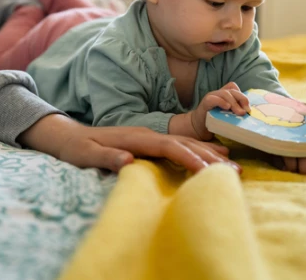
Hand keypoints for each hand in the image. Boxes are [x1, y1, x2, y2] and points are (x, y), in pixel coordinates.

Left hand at [18, 114, 240, 173]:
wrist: (69, 137)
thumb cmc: (77, 149)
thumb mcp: (86, 155)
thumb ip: (106, 158)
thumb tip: (128, 161)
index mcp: (136, 137)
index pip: (168, 147)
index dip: (189, 157)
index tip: (208, 170)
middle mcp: (146, 133)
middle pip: (184, 143)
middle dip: (209, 156)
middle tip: (236, 170)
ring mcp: (149, 136)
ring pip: (185, 143)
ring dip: (209, 153)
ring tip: (233, 164)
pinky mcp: (149, 142)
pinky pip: (179, 146)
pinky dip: (198, 152)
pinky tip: (212, 157)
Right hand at [188, 82, 249, 139]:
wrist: (199, 127)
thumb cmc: (215, 121)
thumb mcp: (228, 115)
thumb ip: (236, 112)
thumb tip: (248, 115)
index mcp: (224, 95)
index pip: (233, 87)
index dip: (242, 95)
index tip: (248, 109)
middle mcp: (218, 93)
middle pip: (232, 90)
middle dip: (242, 100)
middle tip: (246, 112)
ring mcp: (211, 97)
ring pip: (225, 93)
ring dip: (234, 103)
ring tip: (239, 113)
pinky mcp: (205, 103)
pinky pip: (213, 99)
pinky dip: (221, 102)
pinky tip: (226, 107)